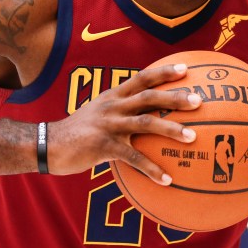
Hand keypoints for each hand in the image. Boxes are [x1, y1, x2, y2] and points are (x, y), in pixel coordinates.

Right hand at [48, 63, 199, 183]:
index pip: (142, 78)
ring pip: (146, 123)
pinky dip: (151, 168)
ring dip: (171, 130)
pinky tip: (167, 179)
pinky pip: (133, 157)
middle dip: (175, 97)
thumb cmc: (77, 132)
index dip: (163, 72)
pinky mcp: (103, 146)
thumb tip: (144, 116)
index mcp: (113, 96)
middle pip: (149, 97)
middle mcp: (113, 106)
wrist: (47, 144)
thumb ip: (119, 110)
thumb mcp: (98, 113)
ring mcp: (108, 125)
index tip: (185, 69)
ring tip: (193, 138)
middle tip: (199, 100)